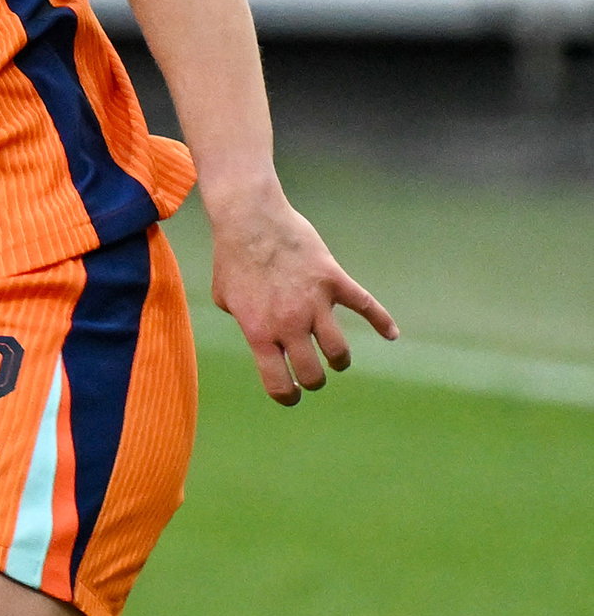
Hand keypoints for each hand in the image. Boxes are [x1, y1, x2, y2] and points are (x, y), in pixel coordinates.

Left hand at [206, 182, 396, 404]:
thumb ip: (245, 321)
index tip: (292, 394)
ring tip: (336, 359)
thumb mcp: (225, 299)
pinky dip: (382, 321)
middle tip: (312, 375)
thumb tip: (261, 333)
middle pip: (313, 372)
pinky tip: (391, 333)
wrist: (250, 220)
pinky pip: (367, 306)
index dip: (287, 395)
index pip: (278, 382)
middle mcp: (289, 324)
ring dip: (339, 360)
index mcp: (259, 333)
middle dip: (314, 380)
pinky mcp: (334, 281)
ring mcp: (315, 303)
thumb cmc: (232, 259)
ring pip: (340, 350)